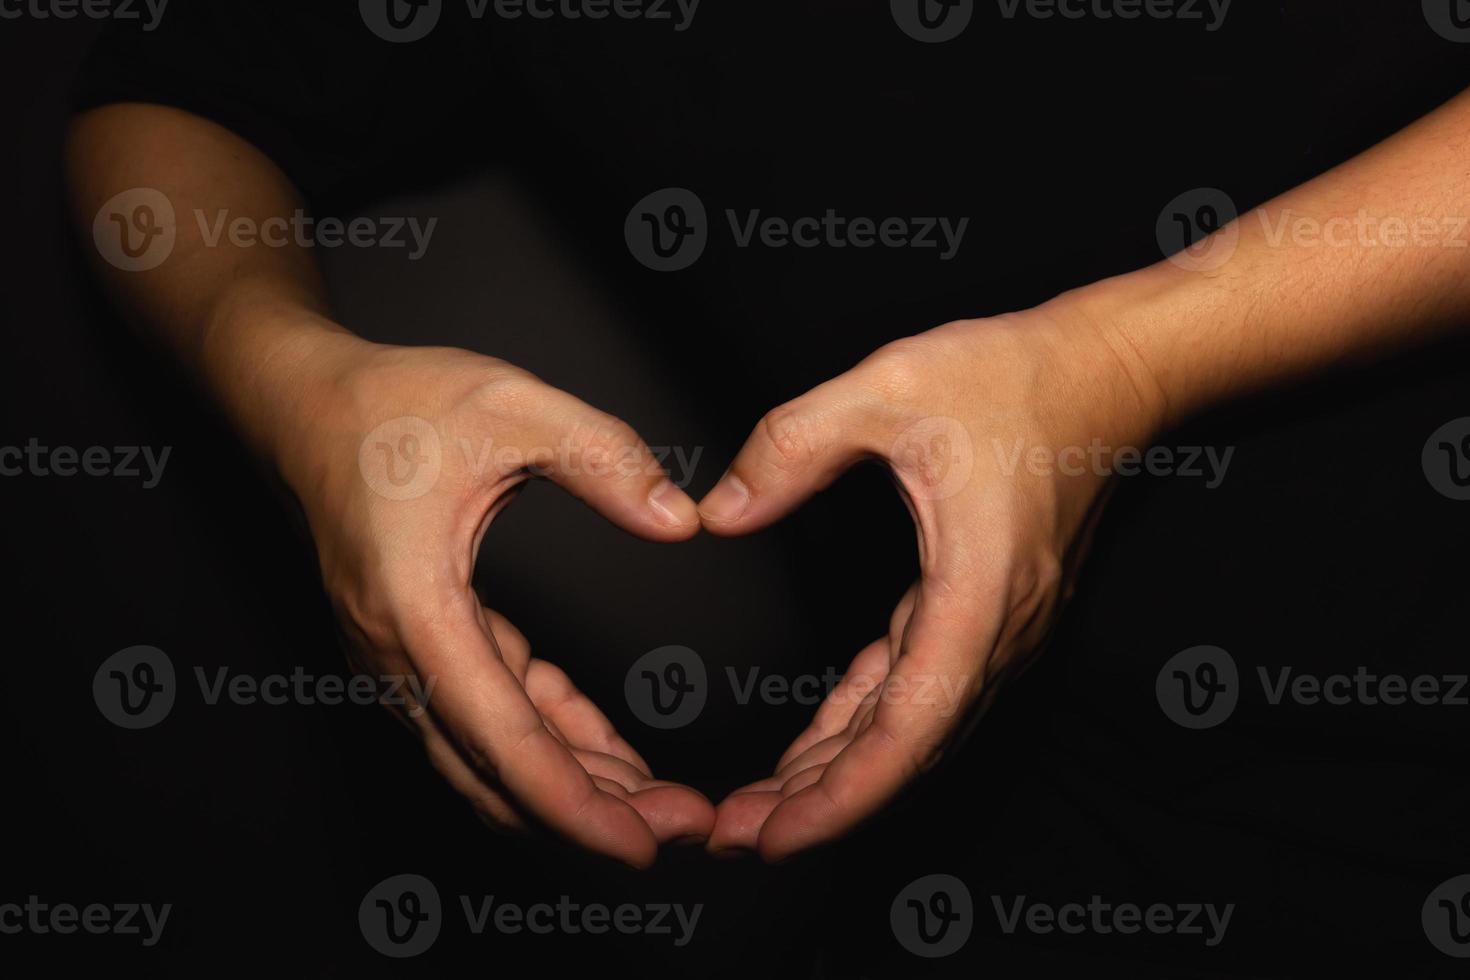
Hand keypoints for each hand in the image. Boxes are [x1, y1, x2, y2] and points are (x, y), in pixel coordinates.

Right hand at [275, 333, 715, 866]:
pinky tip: (602, 745)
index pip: (502, 740)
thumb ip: (604, 458)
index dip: (575, 804)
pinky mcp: (417, 648)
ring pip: (491, 757)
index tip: (641, 843)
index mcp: (416, 609)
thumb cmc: (391, 404)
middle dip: (593, 813)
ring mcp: (400, 659)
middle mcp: (398, 654)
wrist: (305, 404)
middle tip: (684, 824)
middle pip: (497, 773)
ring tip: (657, 799)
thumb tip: (680, 521)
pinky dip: (547, 736)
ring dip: (572, 784)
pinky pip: (486, 715)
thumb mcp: (512, 405)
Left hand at [697, 290, 1163, 859]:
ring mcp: (999, 626)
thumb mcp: (888, 387)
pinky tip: (821, 745)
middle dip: (822, 803)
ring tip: (763, 807)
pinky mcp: (987, 612)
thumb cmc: (1019, 377)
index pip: (909, 727)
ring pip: (913, 729)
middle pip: (907, 749)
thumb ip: (793, 446)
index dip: (842, 796)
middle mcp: (998, 628)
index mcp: (978, 590)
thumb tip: (721, 512)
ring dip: (841, 773)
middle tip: (735, 835)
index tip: (777, 836)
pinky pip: (919, 688)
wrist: (1109, 371)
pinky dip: (866, 725)